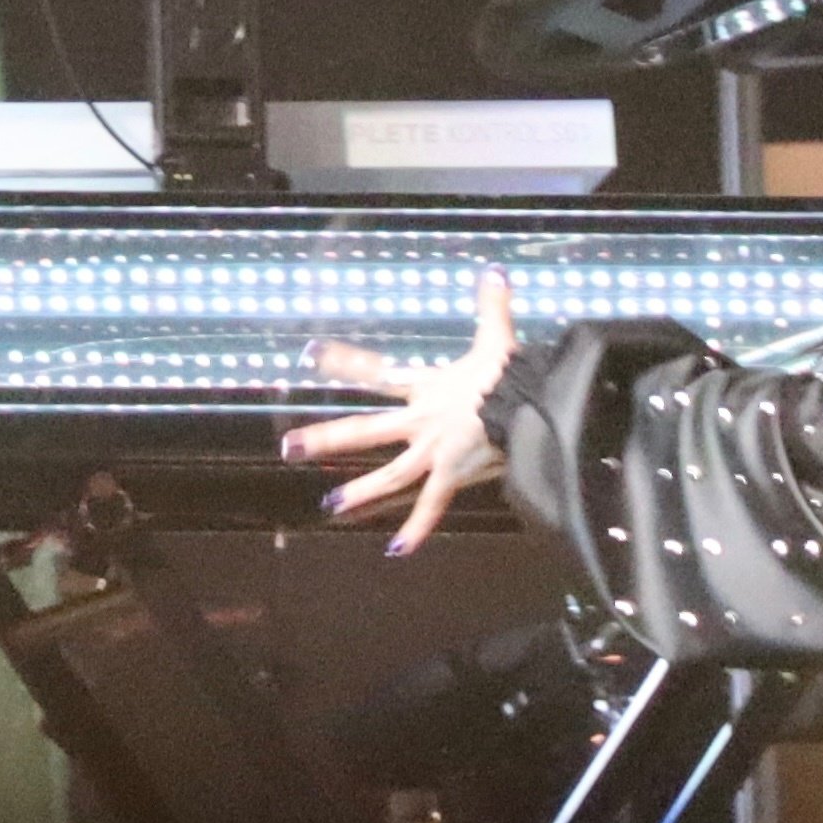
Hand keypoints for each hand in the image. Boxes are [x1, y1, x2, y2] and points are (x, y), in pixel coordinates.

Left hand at [279, 270, 518, 554]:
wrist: (534, 411)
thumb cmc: (515, 377)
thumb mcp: (499, 339)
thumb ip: (492, 307)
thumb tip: (494, 271)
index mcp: (428, 389)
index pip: (378, 373)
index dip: (345, 362)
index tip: (310, 356)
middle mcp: (422, 422)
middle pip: (368, 429)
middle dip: (328, 437)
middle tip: (287, 447)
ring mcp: (435, 452)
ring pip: (390, 474)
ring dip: (361, 490)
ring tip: (328, 505)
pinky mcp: (453, 475)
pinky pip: (431, 506)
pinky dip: (415, 529)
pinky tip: (395, 550)